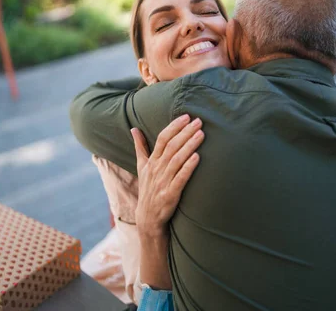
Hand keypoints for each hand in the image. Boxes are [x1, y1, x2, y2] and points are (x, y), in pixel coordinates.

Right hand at [133, 114, 203, 237]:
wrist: (147, 218)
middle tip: (199, 121)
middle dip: (185, 132)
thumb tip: (134, 128)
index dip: (174, 127)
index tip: (186, 116)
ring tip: (201, 134)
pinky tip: (197, 157)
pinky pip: (180, 179)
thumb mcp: (141, 167)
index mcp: (151, 161)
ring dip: (189, 146)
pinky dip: (188, 167)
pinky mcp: (170, 194)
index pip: (162, 139)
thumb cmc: (148, 189)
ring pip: (177, 160)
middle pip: (171, 146)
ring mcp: (163, 182)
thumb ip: (140, 147)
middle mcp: (157, 169)